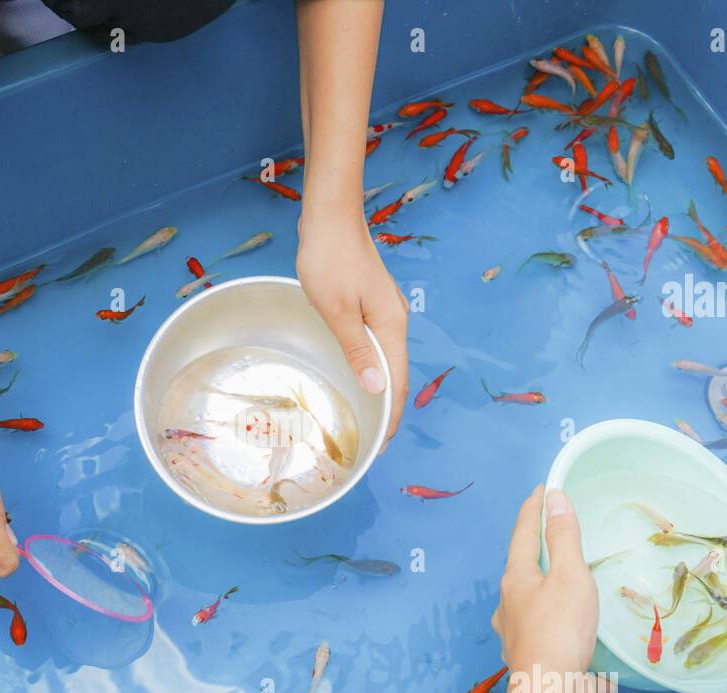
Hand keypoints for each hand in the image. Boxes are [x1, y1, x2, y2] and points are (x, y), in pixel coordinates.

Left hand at [296, 209, 408, 445]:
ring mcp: (386, 310)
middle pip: (397, 373)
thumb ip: (358, 351)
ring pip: (388, 359)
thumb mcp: (337, 310)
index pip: (397, 382)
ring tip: (367, 415)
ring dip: (381, 388)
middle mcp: (395, 320)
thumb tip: (379, 388)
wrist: (331, 215)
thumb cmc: (329, 258)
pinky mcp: (374, 302)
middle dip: (388, 407)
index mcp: (390, 325)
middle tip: (371, 438)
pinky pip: (378, 344)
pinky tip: (361, 375)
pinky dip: (373, 366)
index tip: (381, 443)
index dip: (391, 415)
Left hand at [491, 486, 598, 680]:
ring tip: (554, 582)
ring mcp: (512, 632)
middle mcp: (507, 603)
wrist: (549, 692)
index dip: (533, 509)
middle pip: (519, 567)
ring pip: (523, 599)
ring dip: (537, 585)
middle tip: (549, 533)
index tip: (542, 490)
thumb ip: (563, 538)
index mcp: (516, 578)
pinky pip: (535, 627)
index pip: (522, 533)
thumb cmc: (561, 629)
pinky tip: (559, 628)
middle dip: (532, 548)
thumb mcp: (569, 576)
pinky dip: (547, 618)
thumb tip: (554, 498)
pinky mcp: (525, 656)